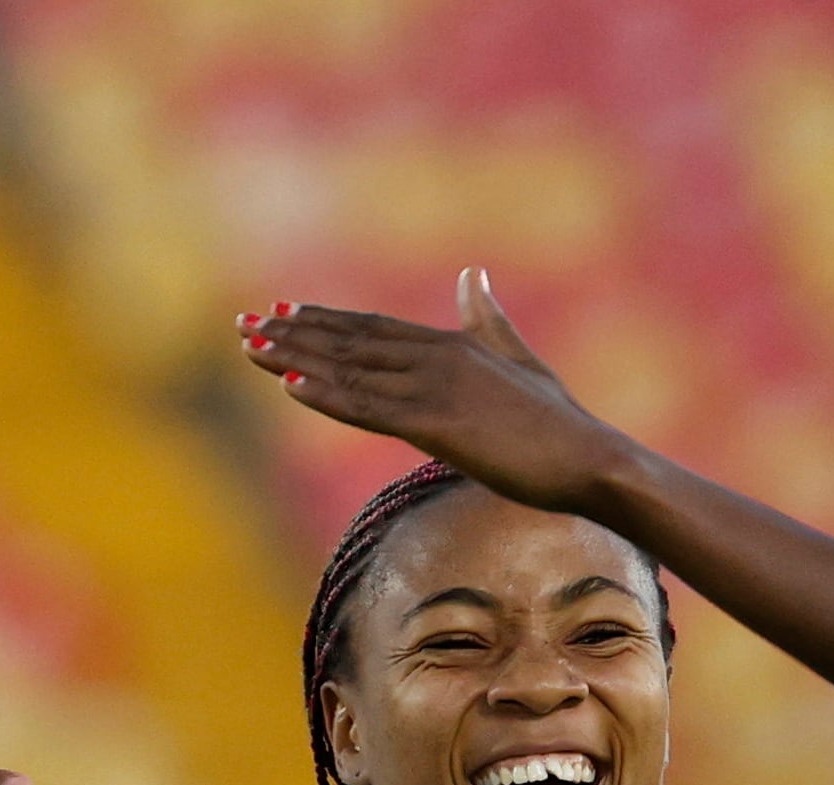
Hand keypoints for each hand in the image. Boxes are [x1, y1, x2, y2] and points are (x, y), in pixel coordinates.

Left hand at [240, 269, 630, 516]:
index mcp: (452, 345)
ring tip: (250, 351)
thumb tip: (473, 274)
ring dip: (297, 361)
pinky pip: (372, 409)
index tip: (279, 314)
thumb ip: (490, 319)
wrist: (592, 460)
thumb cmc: (561, 425)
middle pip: (350, 343)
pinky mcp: (440, 425)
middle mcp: (437, 357)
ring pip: (352, 371)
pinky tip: (292, 387)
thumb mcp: (520, 362)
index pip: (373, 329)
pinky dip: (329, 396)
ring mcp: (437, 389)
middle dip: (293, 336)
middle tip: (242, 327)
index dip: (323, 321)